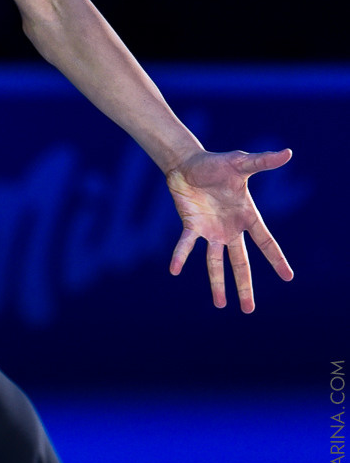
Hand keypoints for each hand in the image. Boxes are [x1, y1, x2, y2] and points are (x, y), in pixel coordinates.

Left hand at [167, 148, 293, 312]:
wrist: (188, 162)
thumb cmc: (217, 162)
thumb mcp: (241, 162)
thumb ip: (262, 161)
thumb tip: (287, 152)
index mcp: (246, 215)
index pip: (265, 241)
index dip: (276, 258)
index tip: (288, 277)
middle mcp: (230, 228)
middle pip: (240, 262)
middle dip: (245, 285)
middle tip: (249, 310)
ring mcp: (210, 230)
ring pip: (215, 262)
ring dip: (217, 283)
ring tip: (221, 306)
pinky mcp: (191, 225)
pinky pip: (186, 244)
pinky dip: (180, 256)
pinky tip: (174, 270)